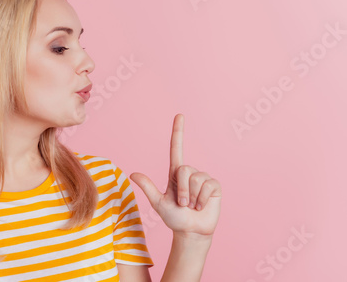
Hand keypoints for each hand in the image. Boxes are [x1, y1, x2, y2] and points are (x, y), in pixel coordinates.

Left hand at [130, 114, 221, 237]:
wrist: (191, 232)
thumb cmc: (174, 218)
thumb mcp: (158, 203)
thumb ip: (147, 187)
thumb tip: (132, 173)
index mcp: (175, 173)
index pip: (176, 148)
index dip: (178, 132)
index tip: (179, 115)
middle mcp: (190, 173)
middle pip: (185, 169)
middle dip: (182, 190)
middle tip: (182, 204)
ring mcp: (203, 179)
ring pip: (196, 178)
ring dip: (192, 197)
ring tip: (192, 206)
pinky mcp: (214, 186)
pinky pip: (208, 186)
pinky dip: (202, 199)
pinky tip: (202, 206)